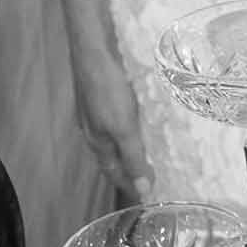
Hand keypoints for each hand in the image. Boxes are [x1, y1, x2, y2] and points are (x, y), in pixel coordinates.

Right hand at [72, 35, 153, 195]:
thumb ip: (133, 155)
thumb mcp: (123, 126)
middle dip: (131, 168)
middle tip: (153, 175)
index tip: (149, 196)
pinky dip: (131, 126)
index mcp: (98, 142)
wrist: (93, 50)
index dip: (130, 185)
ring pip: (116, 138)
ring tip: (152, 151)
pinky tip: (142, 119)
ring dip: (132, 147)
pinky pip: (119, 119)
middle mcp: (95, 130)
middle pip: (113, 158)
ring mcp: (97, 112)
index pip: (115, 173)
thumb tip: (142, 190)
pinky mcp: (104, 95)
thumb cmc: (108, 89)